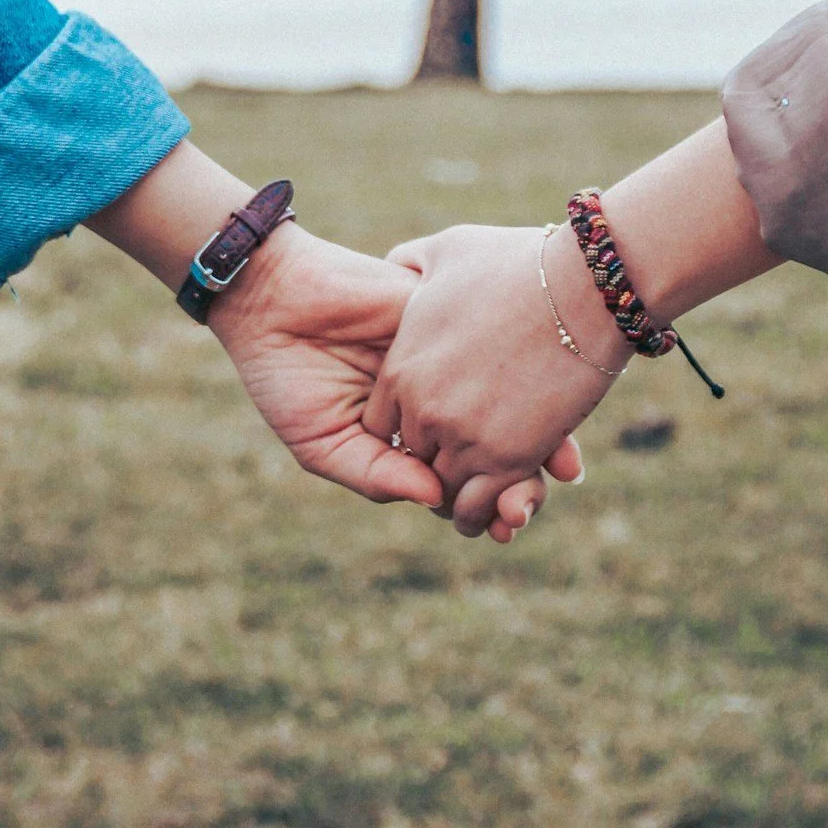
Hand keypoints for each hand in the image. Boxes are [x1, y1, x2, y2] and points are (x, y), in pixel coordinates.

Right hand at [87, 140, 570, 540]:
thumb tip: (437, 500)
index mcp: (409, 432)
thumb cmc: (286, 376)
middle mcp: (438, 395)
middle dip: (521, 478)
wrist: (272, 300)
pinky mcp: (450, 317)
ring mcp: (449, 356)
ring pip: (509, 397)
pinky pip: (498, 345)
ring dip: (537, 435)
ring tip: (555, 470)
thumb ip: (376, 473)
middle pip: (495, 441)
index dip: (487, 503)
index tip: (509, 528)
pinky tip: (544, 408)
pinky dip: (526, 376)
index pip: (460, 475)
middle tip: (531, 506)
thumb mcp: (323, 443)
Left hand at [365, 221, 624, 535]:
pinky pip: (479, 507)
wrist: (584, 285)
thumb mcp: (448, 250)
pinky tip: (503, 503)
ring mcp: (464, 438)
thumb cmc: (519, 262)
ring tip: (483, 486)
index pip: (382, 425)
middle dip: (434, 459)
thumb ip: (411, 263)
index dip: (407, 427)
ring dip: (459, 494)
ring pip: (443, 492)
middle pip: (412, 459)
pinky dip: (486, 513)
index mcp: (402, 367)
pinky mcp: (508, 459)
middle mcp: (424, 409)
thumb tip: (396, 266)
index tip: (434, 422)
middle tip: (461, 457)